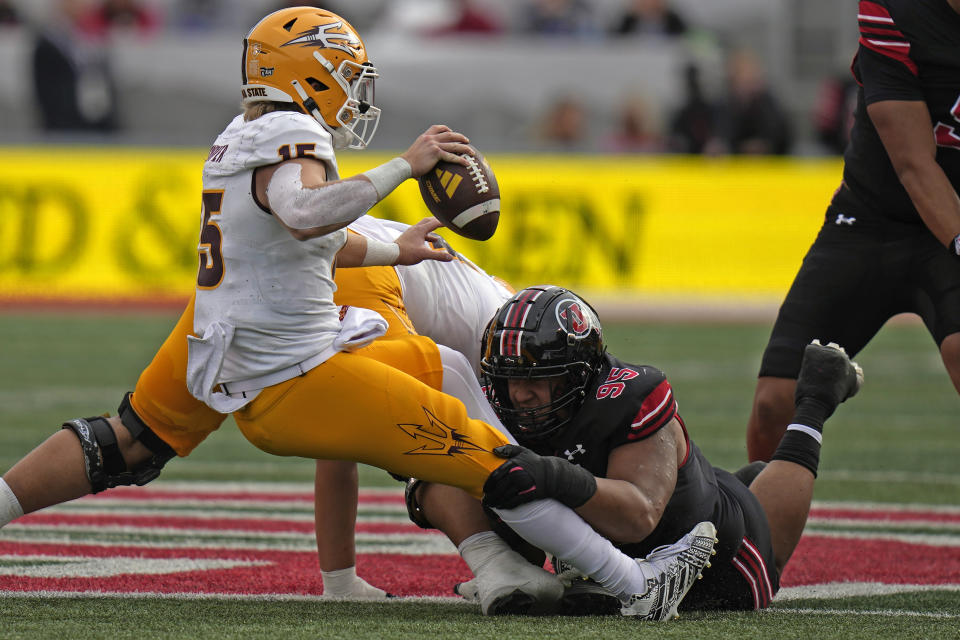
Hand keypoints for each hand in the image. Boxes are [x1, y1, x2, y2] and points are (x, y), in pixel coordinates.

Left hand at [393, 218, 453, 265]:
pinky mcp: (409, 237)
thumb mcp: (424, 255)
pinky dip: (427, 234)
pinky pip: (420, 233)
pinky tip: (431, 240)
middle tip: (445, 220)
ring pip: (424, 226)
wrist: (391, 254)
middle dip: (437, 220)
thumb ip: (438, 256)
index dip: (444, 222)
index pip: (435, 222)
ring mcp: (411, 232)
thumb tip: (450, 257)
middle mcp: (415, 228)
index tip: (451, 221)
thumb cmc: (406, 253)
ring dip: (432, 226)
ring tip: (439, 229)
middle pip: (428, 220)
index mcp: (420, 230)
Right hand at [401, 125, 473, 176]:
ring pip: (453, 145)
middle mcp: (430, 139)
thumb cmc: (408, 164)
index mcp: (424, 137)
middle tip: (467, 141)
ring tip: (472, 152)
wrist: (404, 166)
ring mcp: (434, 145)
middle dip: (460, 137)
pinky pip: (451, 156)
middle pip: (449, 134)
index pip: (437, 128)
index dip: (446, 129)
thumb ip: (422, 154)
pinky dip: (460, 160)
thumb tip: (423, 165)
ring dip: (464, 148)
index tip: (451, 131)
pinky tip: (467, 163)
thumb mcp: (415, 153)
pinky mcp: (436, 153)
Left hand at [482, 444, 596, 509]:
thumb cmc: (535, 462)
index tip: (485, 490)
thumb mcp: (522, 451)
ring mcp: (522, 486)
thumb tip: (494, 451)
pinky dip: (506, 505)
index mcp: (512, 464)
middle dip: (490, 496)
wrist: (552, 474)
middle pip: (498, 488)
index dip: (488, 484)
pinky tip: (501, 507)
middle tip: (485, 500)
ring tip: (491, 504)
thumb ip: (508, 449)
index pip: (495, 476)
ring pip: (504, 496)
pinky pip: (514, 502)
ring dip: (496, 502)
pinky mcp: (528, 494)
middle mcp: (516, 475)